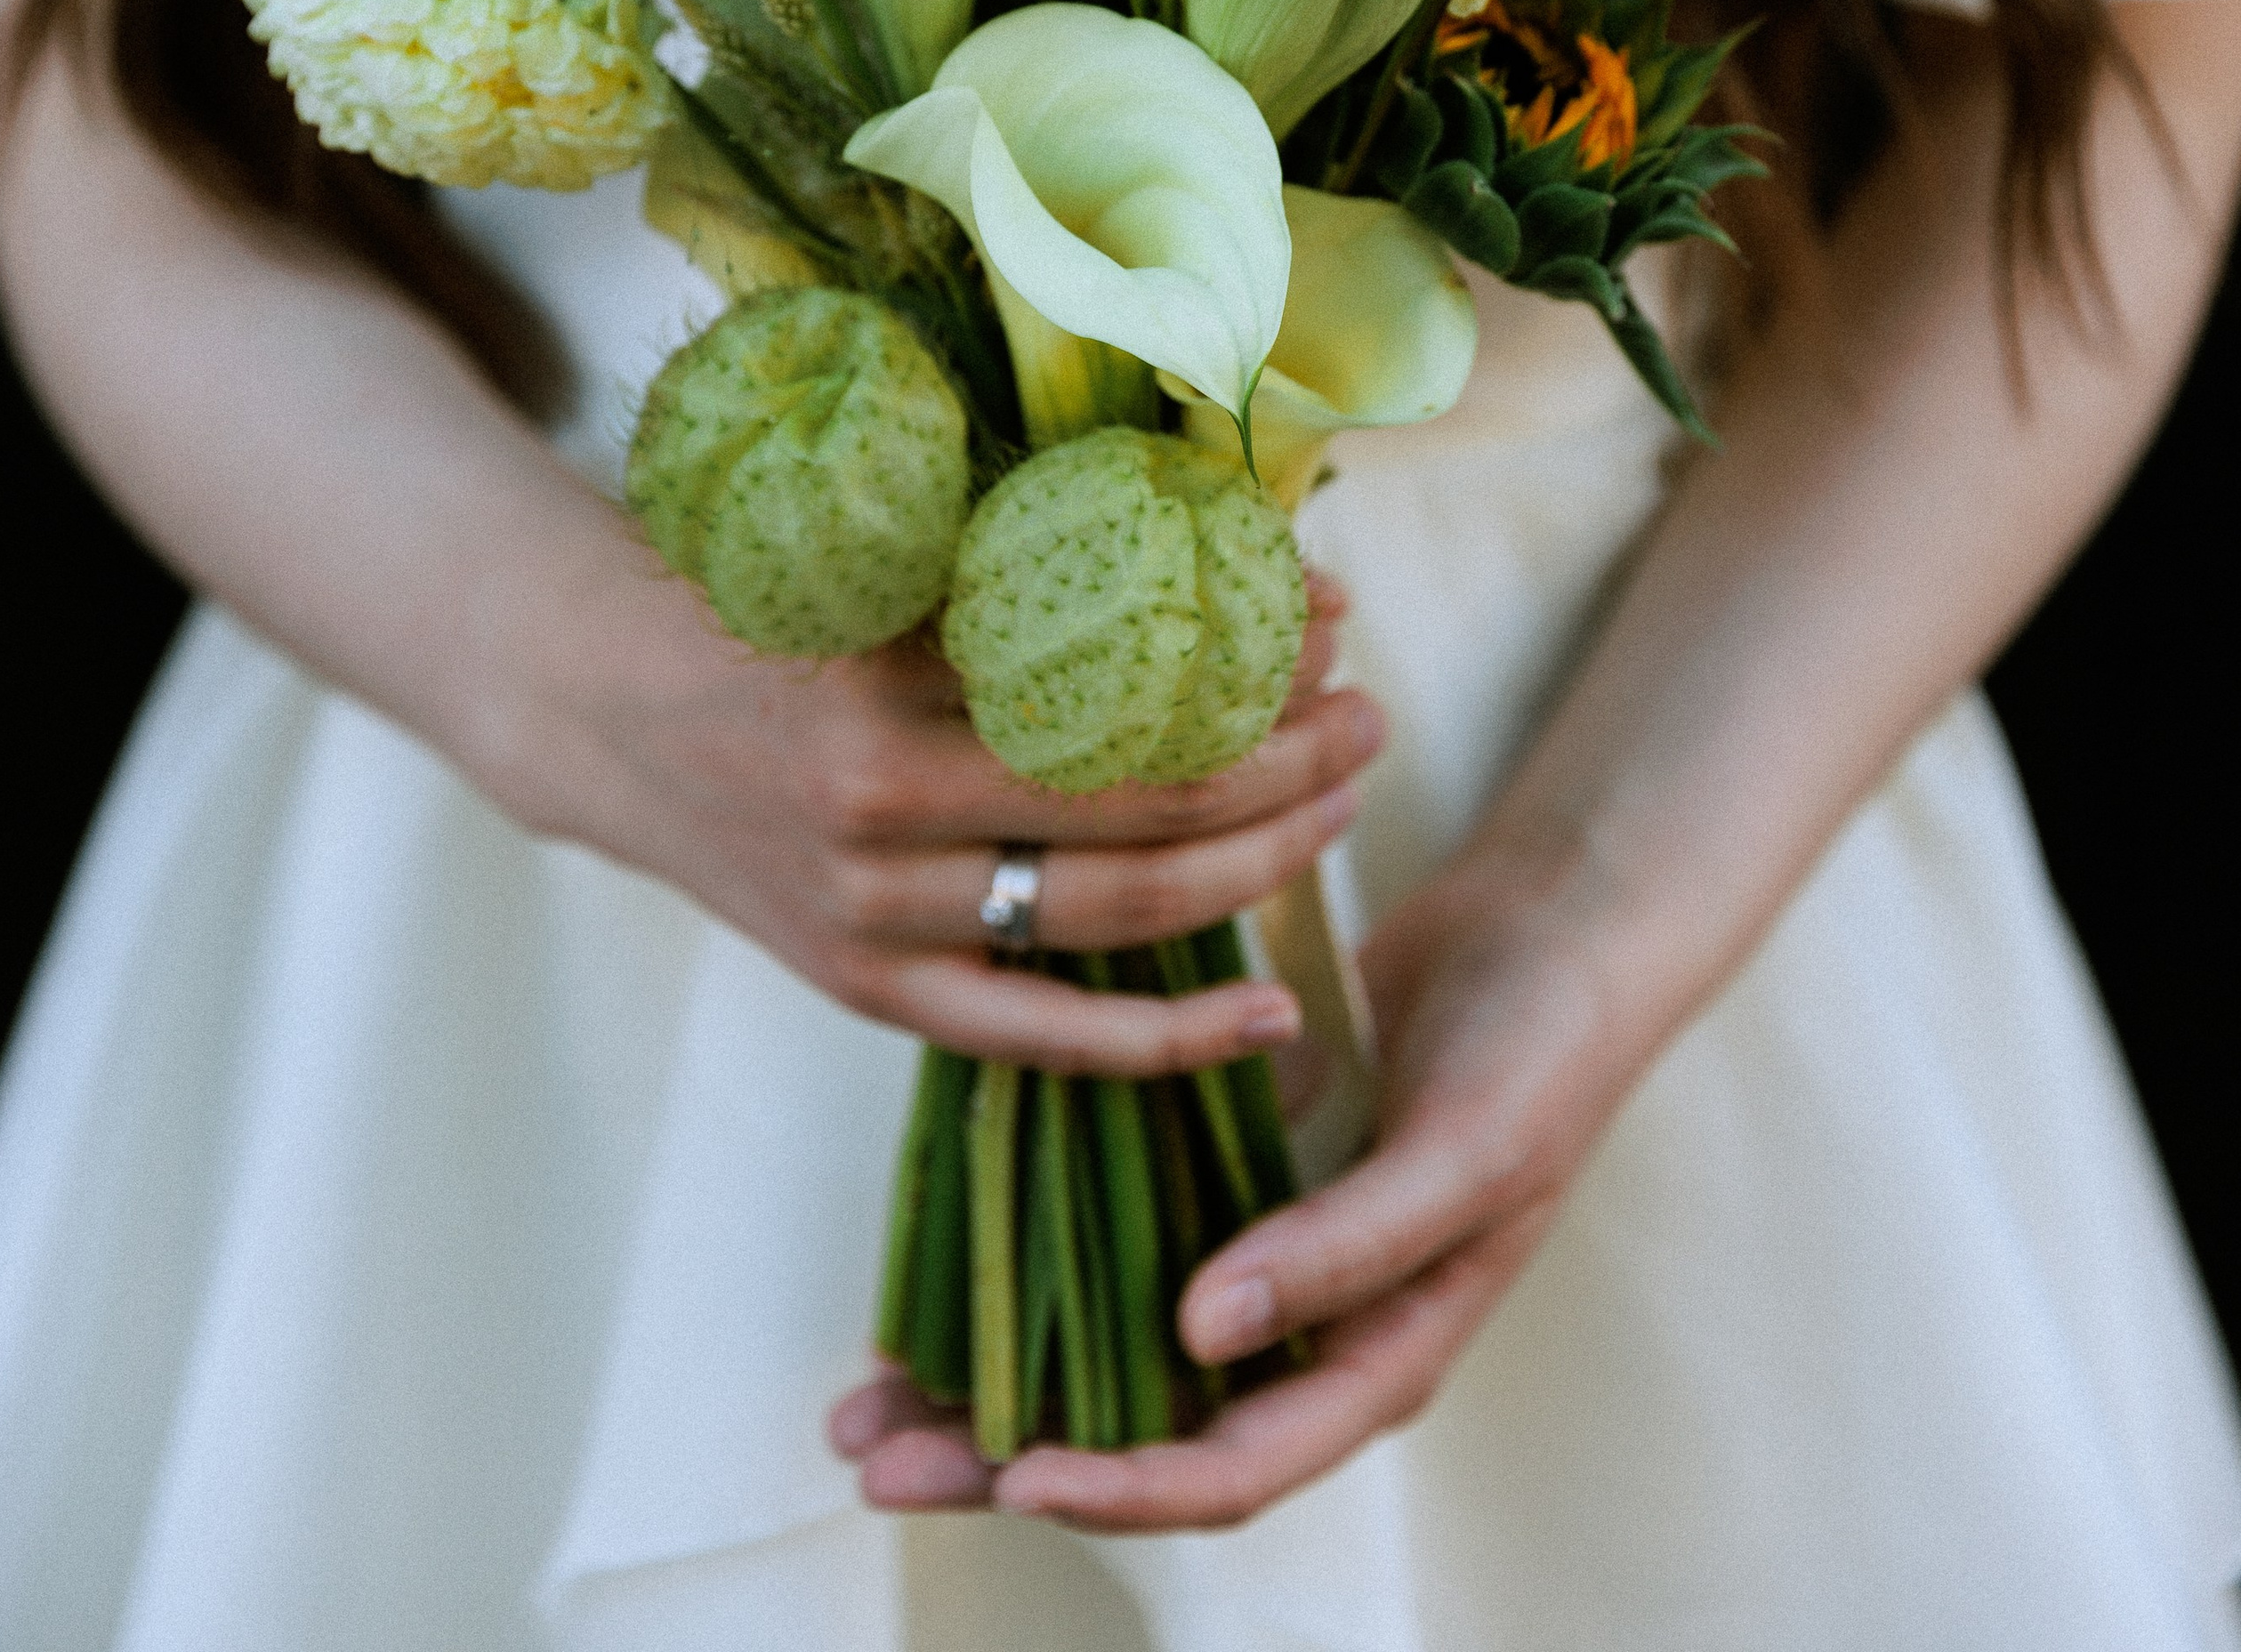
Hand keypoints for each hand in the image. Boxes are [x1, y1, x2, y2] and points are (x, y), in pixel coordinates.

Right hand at [464, 495, 1383, 1074]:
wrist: (584, 700)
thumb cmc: (746, 591)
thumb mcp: (863, 543)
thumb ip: (1010, 553)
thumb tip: (1210, 534)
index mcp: (878, 674)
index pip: (1115, 673)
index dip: (1244, 648)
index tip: (1331, 605)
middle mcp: (873, 807)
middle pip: (1139, 801)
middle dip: (1282, 755)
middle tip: (1369, 710)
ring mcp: (866, 914)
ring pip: (1112, 911)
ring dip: (1255, 861)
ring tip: (1345, 804)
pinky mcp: (862, 987)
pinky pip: (1038, 1031)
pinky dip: (1161, 1036)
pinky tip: (1268, 1014)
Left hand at [831, 838, 1648, 1520]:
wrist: (1550, 934)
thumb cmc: (1538, 1056)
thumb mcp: (1467, 1154)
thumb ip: (1347, 1248)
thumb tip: (1205, 1333)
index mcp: (1374, 1357)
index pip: (1234, 1466)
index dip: (1124, 1484)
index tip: (1017, 1475)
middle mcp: (1301, 1328)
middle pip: (1140, 1428)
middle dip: (1005, 1456)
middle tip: (875, 1457)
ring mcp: (1254, 1253)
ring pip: (1105, 1343)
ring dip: (993, 1368)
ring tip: (868, 1389)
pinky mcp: (1218, 1172)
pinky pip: (1111, 1232)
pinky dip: (1031, 1247)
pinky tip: (945, 1240)